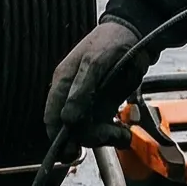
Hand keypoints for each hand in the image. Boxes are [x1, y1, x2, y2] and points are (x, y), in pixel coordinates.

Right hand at [43, 20, 145, 149]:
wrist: (134, 34)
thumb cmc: (110, 42)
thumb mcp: (95, 62)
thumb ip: (81, 90)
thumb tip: (67, 119)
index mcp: (63, 83)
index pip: (52, 116)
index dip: (57, 137)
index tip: (70, 151)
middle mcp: (72, 95)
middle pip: (71, 129)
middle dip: (88, 137)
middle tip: (109, 136)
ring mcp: (88, 102)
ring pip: (88, 131)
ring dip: (104, 138)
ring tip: (122, 134)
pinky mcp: (104, 106)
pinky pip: (103, 128)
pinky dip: (113, 135)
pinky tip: (124, 132)